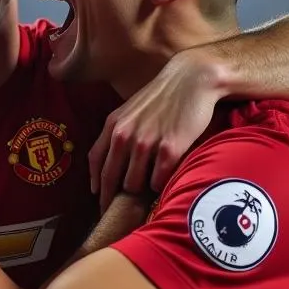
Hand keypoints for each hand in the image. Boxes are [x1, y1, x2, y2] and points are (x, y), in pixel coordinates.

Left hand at [89, 49, 221, 209]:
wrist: (193, 79)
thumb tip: (113, 161)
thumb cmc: (164, 96)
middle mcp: (125, 135)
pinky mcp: (169, 148)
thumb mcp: (131, 110)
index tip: (99, 199)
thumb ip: (119, 132)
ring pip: (133, 184)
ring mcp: (146, 142)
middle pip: (112, 179)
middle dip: (115, 197)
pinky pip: (157, 181)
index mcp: (113, 125)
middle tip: (123, 209)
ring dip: (140, 191)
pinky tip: (165, 181)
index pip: (96, 162)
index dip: (97, 185)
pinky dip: (159, 186)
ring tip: (149, 190)